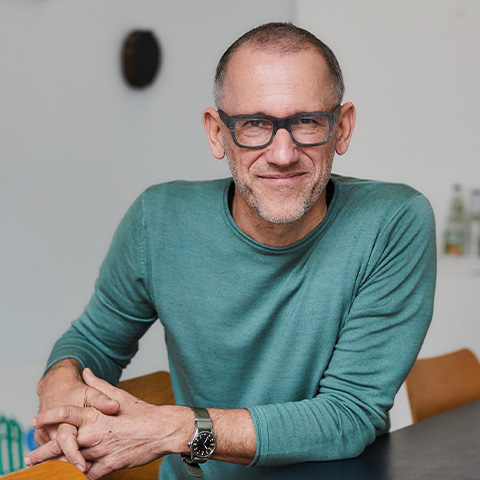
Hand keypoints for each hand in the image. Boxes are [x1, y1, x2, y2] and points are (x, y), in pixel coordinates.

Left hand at [26, 368, 188, 479]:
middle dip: (42, 452)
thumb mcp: (118, 395)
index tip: (35, 421)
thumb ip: (97, 385)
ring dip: (57, 467)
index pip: (65, 414)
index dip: (48, 417)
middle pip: (61, 444)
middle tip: (28, 458)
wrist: (162, 429)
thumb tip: (86, 371)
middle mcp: (94, 433)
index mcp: (95, 414)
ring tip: (43, 471)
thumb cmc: (141, 411)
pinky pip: (88, 475)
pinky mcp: (110, 466)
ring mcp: (101, 451)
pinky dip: (79, 477)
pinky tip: (72, 477)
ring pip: (71, 462)